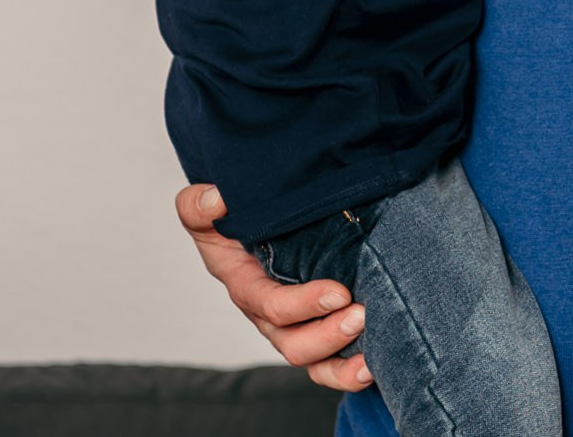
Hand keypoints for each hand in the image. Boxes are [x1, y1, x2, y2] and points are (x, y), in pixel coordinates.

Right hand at [174, 184, 373, 391]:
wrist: (252, 224)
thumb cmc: (230, 219)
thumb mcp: (204, 210)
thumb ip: (198, 205)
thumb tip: (216, 200)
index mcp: (244, 285)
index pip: (270, 304)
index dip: (302, 304)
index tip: (338, 292)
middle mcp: (269, 314)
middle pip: (293, 343)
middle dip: (328, 335)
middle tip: (361, 314)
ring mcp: (294, 326)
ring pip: (314, 362)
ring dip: (342, 362)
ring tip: (372, 354)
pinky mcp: (316, 328)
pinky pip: (330, 363)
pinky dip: (350, 371)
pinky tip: (375, 365)